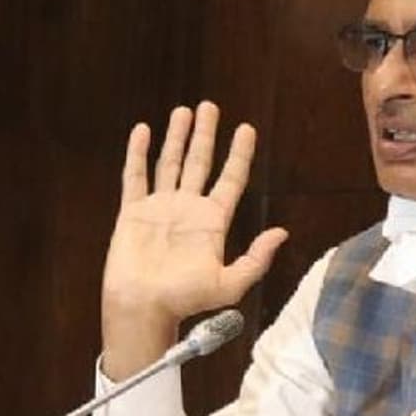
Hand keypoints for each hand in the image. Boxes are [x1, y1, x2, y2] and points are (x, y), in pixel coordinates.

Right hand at [100, 102, 287, 378]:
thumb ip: (256, 259)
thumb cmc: (186, 300)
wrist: (143, 308)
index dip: (239, 154)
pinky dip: (137, 153)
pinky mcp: (133, 212)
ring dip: (176, 137)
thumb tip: (282, 232)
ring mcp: (159, 207)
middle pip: (200, 162)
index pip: (231, 179)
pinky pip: (135, 176)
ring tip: (183, 111)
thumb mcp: (230, 284)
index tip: (246, 128)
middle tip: (210, 106)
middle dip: (206, 134)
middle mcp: (188, 209)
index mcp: (212, 221)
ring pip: (170, 163)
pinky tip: (143, 130)